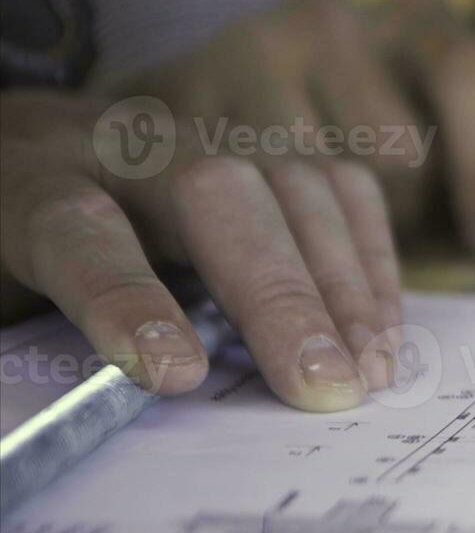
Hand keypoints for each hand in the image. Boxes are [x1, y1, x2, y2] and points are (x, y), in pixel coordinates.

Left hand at [0, 90, 401, 411]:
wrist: (37, 160)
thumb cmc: (18, 246)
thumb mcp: (7, 303)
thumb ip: (51, 340)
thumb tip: (151, 398)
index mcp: (24, 182)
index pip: (69, 227)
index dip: (122, 297)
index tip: (178, 374)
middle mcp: (119, 144)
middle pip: (211, 194)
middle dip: (279, 294)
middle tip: (325, 387)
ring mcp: (205, 134)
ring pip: (291, 180)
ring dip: (345, 283)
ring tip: (370, 369)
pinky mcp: (262, 145)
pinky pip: (339, 184)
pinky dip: (371, 259)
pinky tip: (381, 330)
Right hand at [124, 0, 474, 261]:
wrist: (219, 130)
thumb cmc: (370, 149)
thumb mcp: (458, 163)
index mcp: (421, 21)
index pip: (469, 75)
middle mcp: (334, 18)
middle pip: (398, 145)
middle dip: (408, 221)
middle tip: (398, 260)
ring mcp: (249, 49)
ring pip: (318, 180)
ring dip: (337, 240)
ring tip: (327, 246)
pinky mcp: (177, 103)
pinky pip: (240, 199)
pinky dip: (266, 244)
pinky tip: (267, 249)